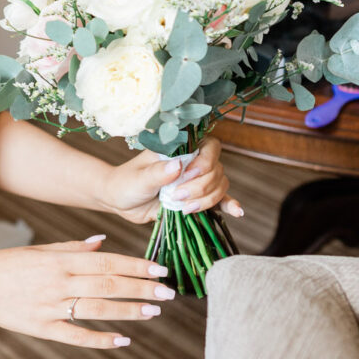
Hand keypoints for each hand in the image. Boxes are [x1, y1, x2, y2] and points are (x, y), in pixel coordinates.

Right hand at [0, 236, 174, 347]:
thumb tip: (103, 242)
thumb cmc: (6, 264)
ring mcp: (51, 307)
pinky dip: (100, 339)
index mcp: (59, 260)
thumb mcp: (39, 249)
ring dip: (128, 311)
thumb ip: (73, 247)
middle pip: (108, 284)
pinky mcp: (42, 329)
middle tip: (168, 292)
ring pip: (98, 309)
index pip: (107, 261)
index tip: (160, 269)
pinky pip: (76, 336)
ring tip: (153, 311)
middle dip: (141, 288)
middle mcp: (58, 282)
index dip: (136, 265)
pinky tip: (123, 340)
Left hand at [107, 136, 242, 224]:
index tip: (188, 174)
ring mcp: (196, 182)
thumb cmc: (127, 182)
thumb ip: (157, 173)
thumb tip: (177, 165)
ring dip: (206, 200)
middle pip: (216, 170)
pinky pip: (219, 201)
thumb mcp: (139, 177)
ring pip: (219, 186)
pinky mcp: (197, 199)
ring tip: (183, 208)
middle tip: (177, 196)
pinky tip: (237, 212)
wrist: (121, 201)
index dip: (205, 161)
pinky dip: (229, 205)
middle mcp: (193, 163)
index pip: (209, 146)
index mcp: (181, 149)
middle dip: (201, 187)